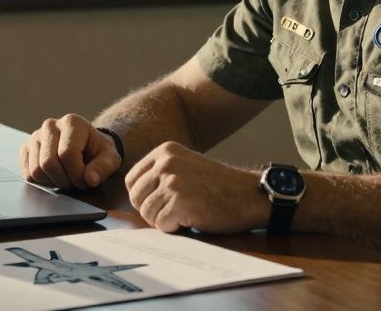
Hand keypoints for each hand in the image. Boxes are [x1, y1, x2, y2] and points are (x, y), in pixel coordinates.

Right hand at [20, 113, 121, 189]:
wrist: (85, 147)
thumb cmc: (98, 152)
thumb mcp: (110, 158)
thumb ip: (104, 167)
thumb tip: (90, 179)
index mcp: (72, 122)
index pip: (67, 154)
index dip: (77, 174)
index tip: (87, 179)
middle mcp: (50, 125)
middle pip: (48, 163)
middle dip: (64, 180)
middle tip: (76, 182)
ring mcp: (35, 136)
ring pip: (36, 170)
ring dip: (53, 183)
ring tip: (67, 178)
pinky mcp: (26, 149)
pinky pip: (28, 174)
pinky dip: (42, 183)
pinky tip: (55, 177)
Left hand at [125, 142, 268, 233]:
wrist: (249, 195)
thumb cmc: (219, 186)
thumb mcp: (186, 166)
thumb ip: (162, 173)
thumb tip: (134, 196)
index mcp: (165, 151)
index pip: (132, 180)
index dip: (143, 197)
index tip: (161, 203)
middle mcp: (166, 163)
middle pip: (136, 198)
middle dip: (152, 211)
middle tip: (175, 211)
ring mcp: (172, 182)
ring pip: (147, 214)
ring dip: (164, 220)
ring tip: (186, 213)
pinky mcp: (179, 202)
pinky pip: (161, 225)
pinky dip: (175, 228)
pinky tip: (192, 219)